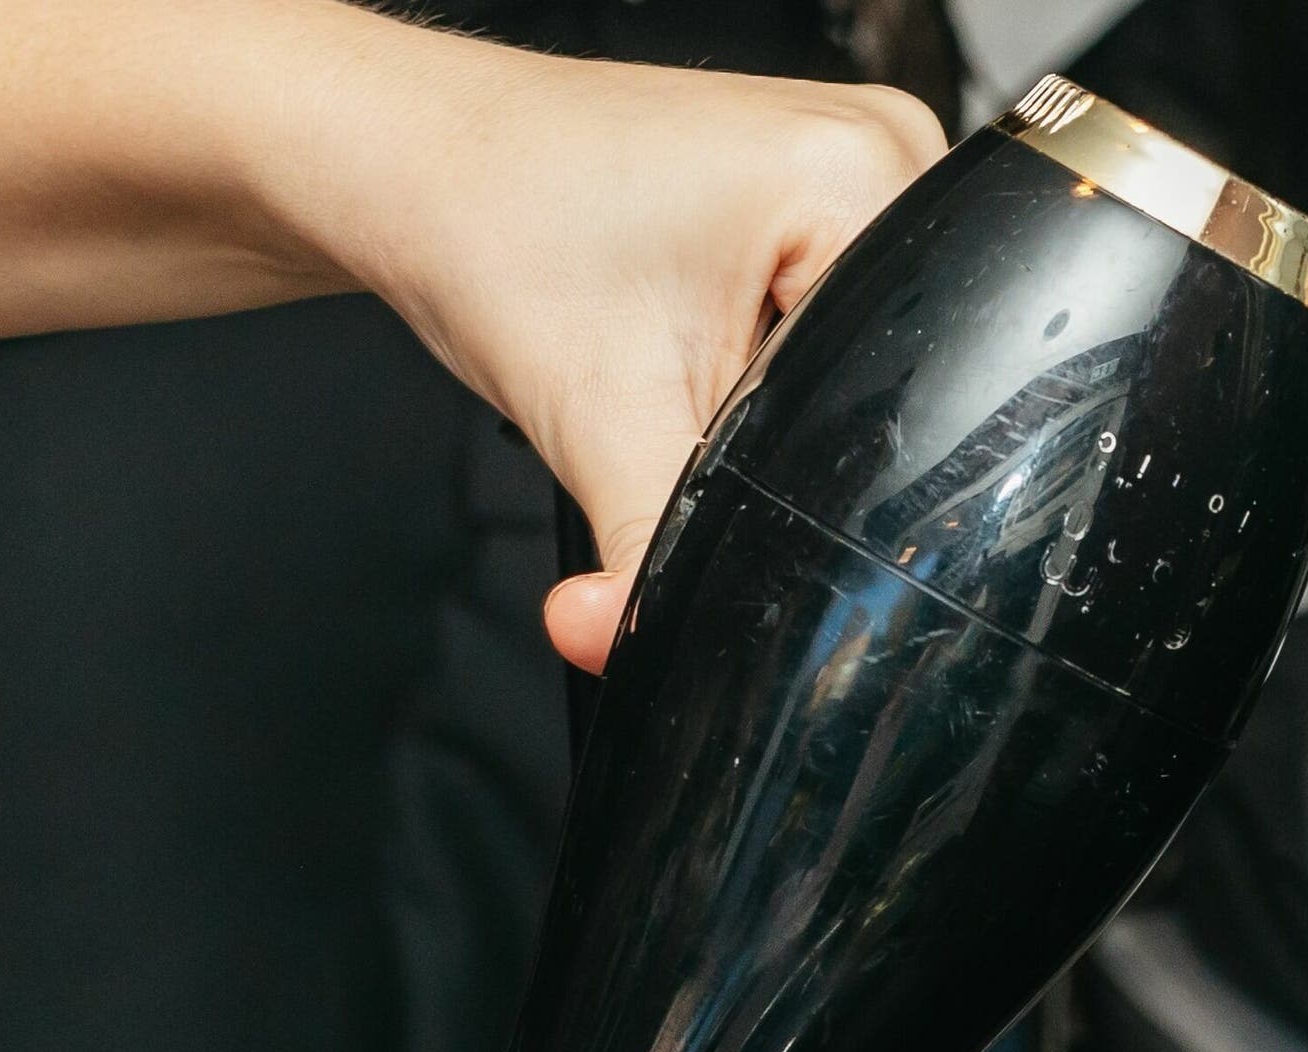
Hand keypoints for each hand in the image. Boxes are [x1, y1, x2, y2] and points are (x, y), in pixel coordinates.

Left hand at [0, 0, 932, 670]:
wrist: (279, 134)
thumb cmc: (423, 203)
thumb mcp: (583, 394)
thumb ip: (683, 553)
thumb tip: (711, 688)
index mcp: (874, 190)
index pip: (954, 392)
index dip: (890, 532)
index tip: (819, 633)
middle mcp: (856, 207)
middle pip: (882, 441)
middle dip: (788, 555)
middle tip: (680, 614)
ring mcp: (782, 253)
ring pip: (805, 464)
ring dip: (714, 555)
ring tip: (617, 582)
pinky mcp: (702, 306)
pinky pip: (740, 457)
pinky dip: (681, 528)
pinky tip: (610, 576)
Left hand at [325, 42, 942, 671]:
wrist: (415, 165)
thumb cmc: (491, 234)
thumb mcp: (598, 428)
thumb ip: (649, 567)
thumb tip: (639, 650)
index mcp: (859, 172)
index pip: (892, 388)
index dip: (802, 465)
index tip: (702, 440)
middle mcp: (879, 144)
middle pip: (880, 376)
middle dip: (777, 428)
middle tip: (674, 387)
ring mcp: (849, 149)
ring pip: (849, 356)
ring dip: (765, 393)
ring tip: (670, 347)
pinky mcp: (809, 177)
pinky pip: (820, 308)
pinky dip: (756, 354)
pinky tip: (686, 329)